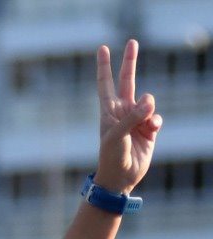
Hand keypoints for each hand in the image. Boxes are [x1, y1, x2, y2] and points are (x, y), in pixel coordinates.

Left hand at [94, 41, 160, 193]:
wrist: (120, 177)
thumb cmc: (111, 156)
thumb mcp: (117, 136)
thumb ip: (132, 116)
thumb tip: (149, 100)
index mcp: (108, 111)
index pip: (105, 84)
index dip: (104, 67)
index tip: (102, 49)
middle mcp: (122, 111)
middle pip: (127, 80)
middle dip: (129, 62)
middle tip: (132, 41)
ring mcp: (136, 119)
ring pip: (148, 101)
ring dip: (148, 111)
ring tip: (143, 126)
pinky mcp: (148, 128)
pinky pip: (156, 117)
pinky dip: (155, 123)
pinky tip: (151, 132)